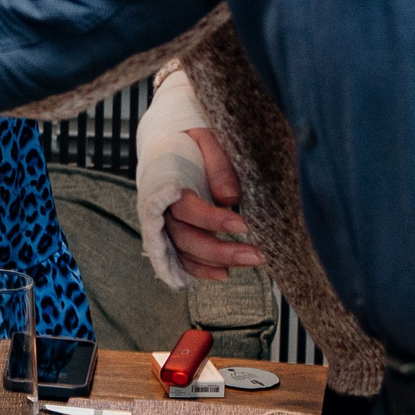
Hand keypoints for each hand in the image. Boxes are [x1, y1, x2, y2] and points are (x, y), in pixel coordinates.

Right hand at [165, 126, 260, 280]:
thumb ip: (218, 165)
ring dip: (215, 262)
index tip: (243, 226)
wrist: (166, 145)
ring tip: (251, 262)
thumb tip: (229, 197)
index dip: (212, 220)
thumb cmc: (188, 143)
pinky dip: (200, 269)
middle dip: (220, 250)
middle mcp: (158, 209)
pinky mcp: (169, 235)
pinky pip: (180, 258)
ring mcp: (161, 225)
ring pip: (183, 251)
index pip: (185, 208)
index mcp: (164, 183)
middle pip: (184, 237)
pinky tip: (224, 274)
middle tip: (256, 255)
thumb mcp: (206, 141)